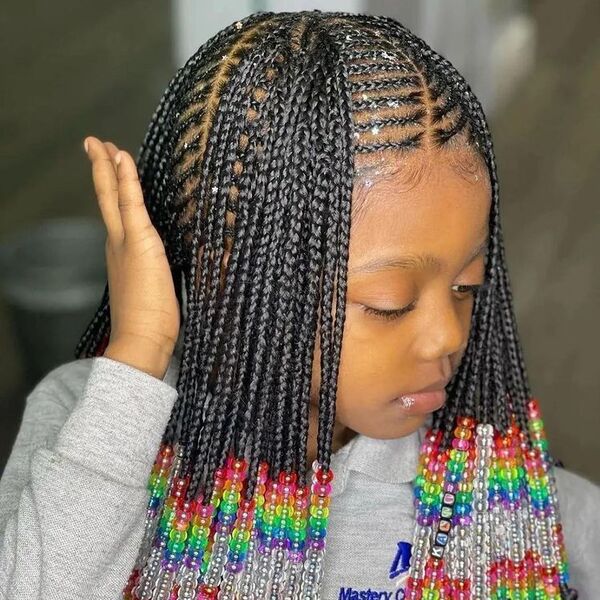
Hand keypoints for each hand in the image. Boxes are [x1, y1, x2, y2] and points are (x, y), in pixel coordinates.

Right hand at [84, 136, 179, 378]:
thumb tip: (190, 269)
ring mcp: (125, 241)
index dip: (114, 193)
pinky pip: (130, 200)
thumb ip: (160, 276)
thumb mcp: (156, 292)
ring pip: (113, 194)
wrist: (142, 338)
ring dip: (108, 166)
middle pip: (106, 198)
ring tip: (102, 143)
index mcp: (123, 255)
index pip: (117, 216)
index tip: (112, 175)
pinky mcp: (138, 240)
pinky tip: (120, 155)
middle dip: (101, 170)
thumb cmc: (151, 323)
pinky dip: (125, 177)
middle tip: (93, 145)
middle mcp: (118, 244)